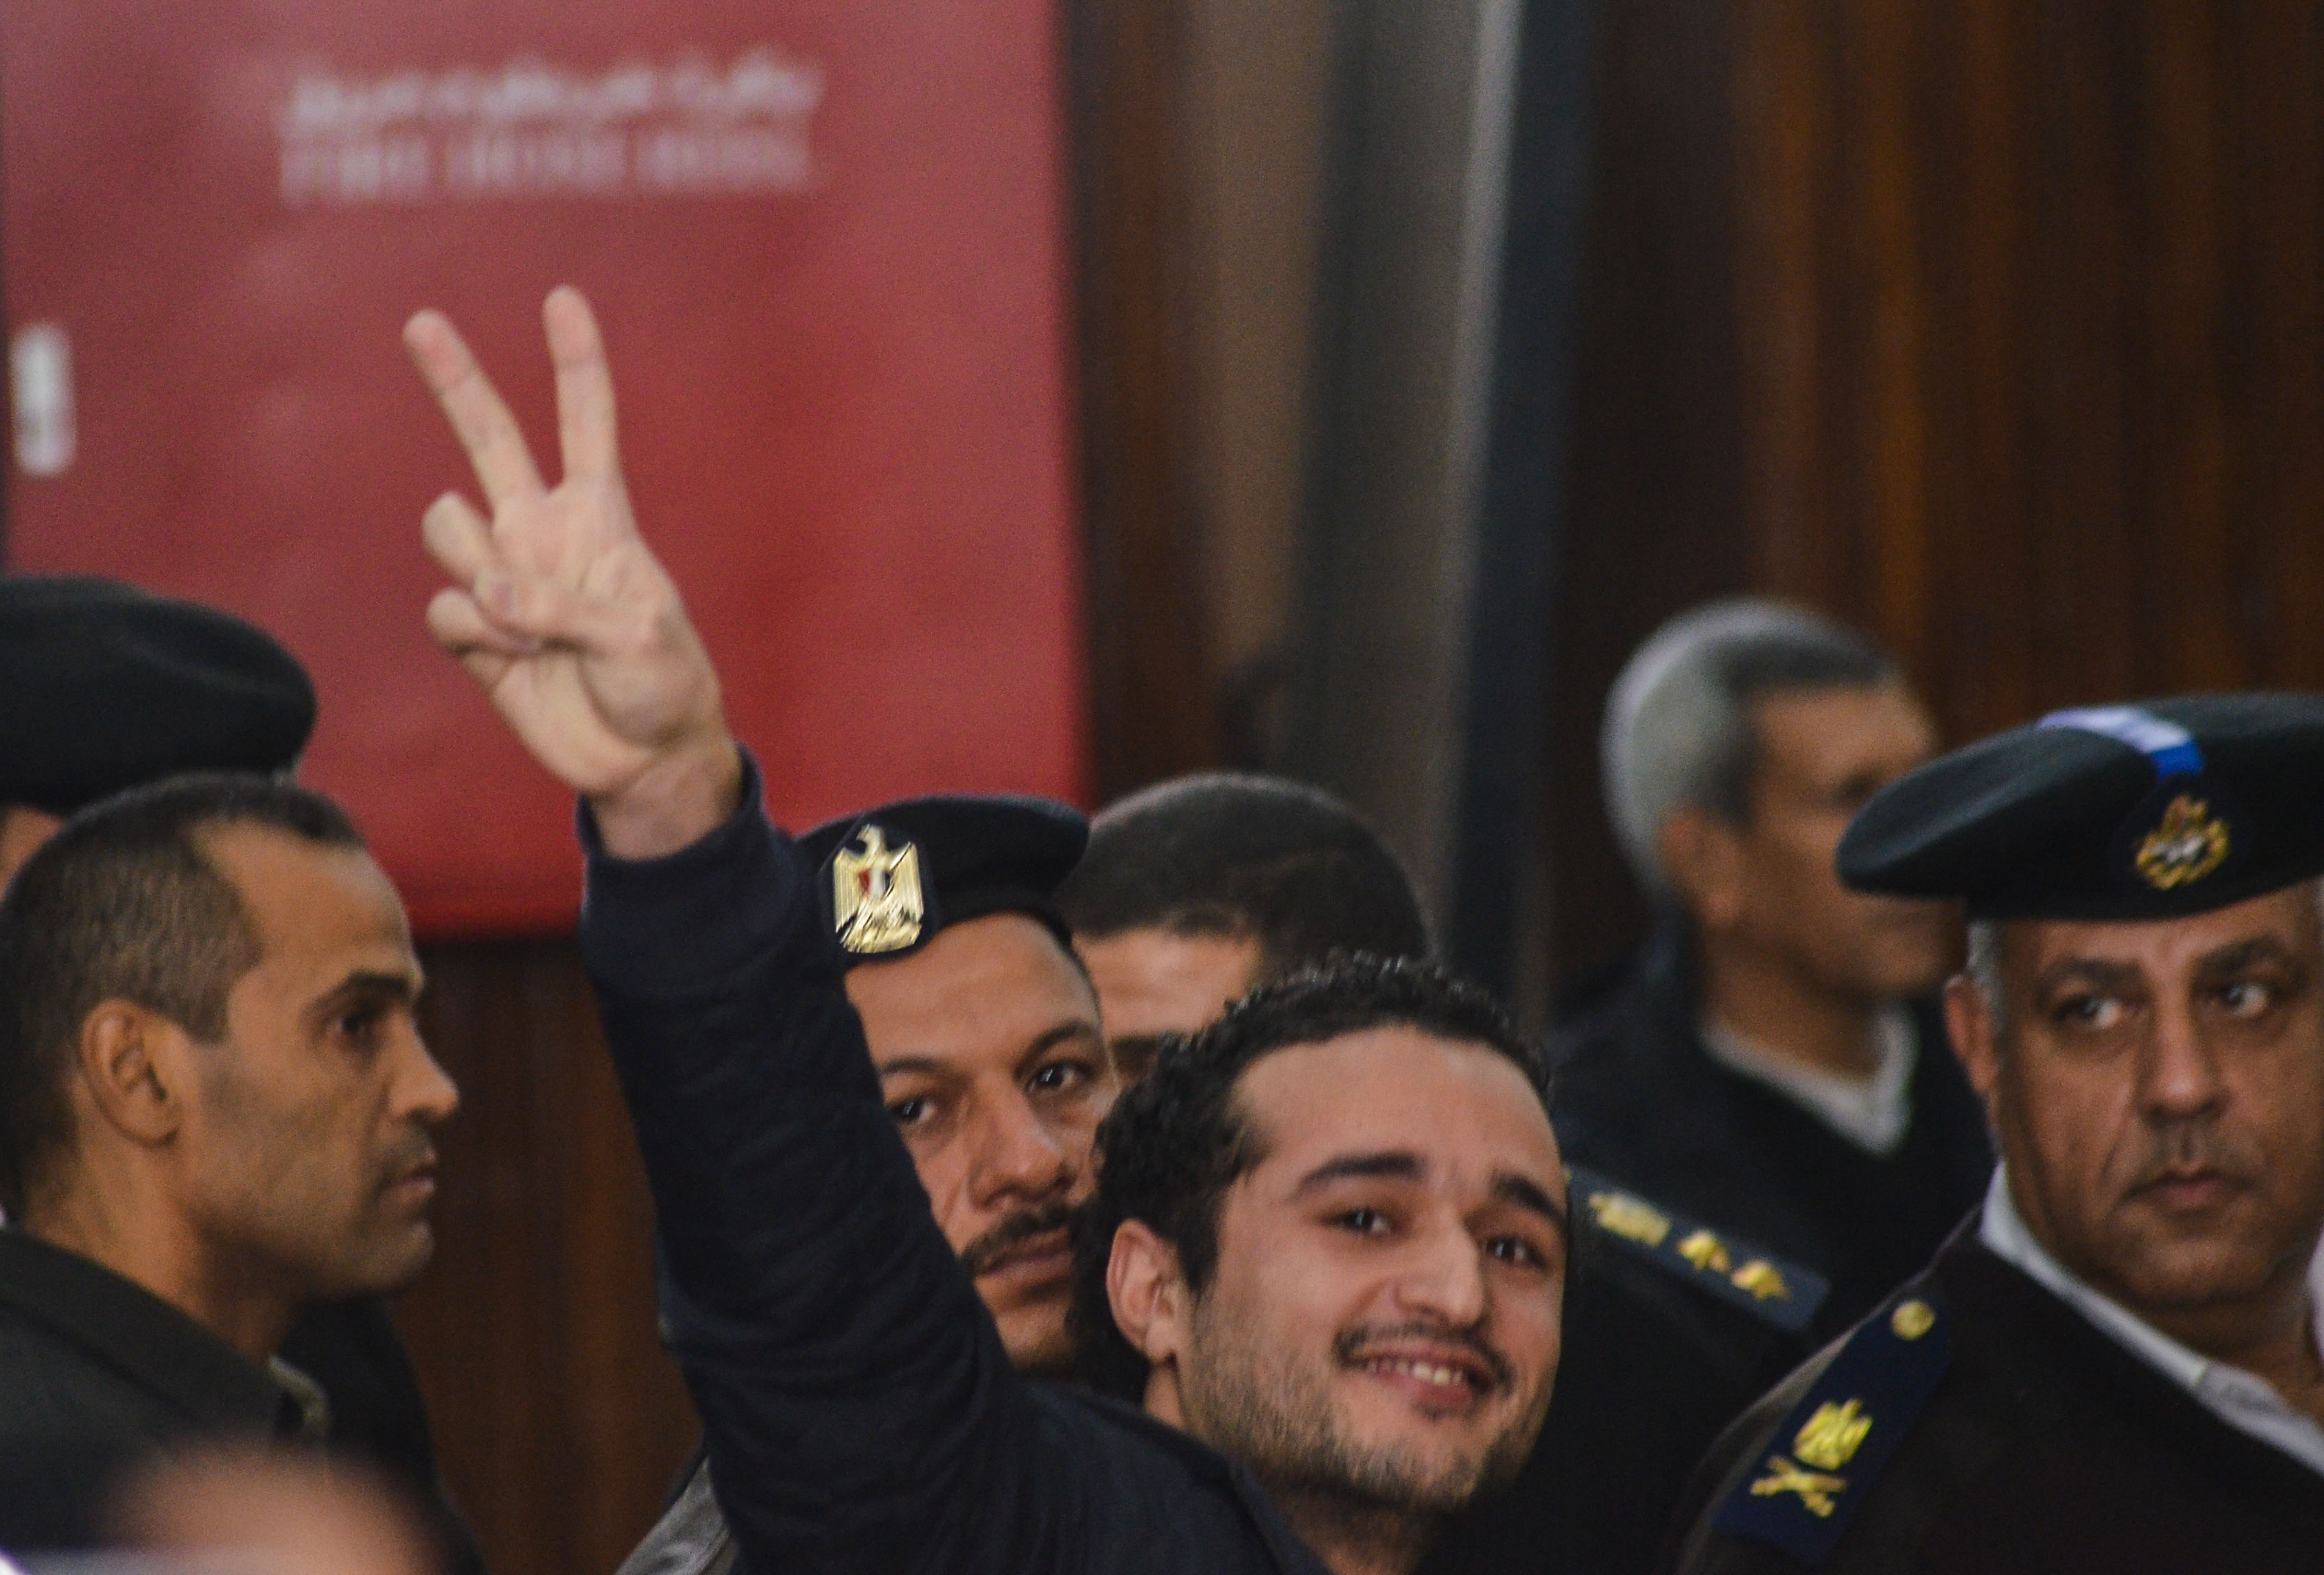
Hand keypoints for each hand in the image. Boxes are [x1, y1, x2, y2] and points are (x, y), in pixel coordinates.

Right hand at [405, 287, 740, 856]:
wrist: (641, 756)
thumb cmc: (661, 683)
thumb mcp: (640, 636)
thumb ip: (563, 607)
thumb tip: (485, 590)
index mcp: (599, 517)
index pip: (585, 424)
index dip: (575, 363)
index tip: (562, 300)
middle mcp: (541, 533)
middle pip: (489, 438)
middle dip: (456, 379)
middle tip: (422, 321)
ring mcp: (501, 578)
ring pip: (447, 527)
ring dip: (483, 573)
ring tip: (531, 623)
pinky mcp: (472, 632)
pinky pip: (445, 608)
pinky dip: (478, 633)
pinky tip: (515, 657)